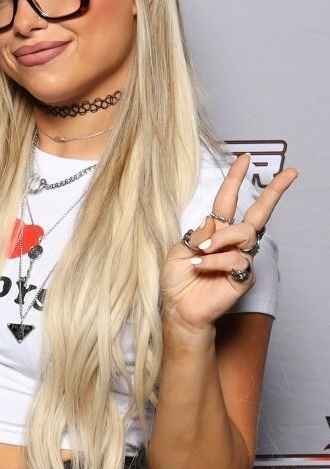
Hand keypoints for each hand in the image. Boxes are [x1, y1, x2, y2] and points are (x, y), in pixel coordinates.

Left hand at [160, 152, 297, 331]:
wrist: (179, 310)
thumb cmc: (177, 283)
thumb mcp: (179, 249)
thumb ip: (197, 232)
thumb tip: (214, 219)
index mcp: (215, 232)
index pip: (228, 200)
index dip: (235, 179)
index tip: (244, 158)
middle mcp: (231, 242)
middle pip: (258, 212)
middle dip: (274, 191)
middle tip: (290, 173)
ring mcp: (240, 258)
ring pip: (244, 233)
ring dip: (221, 240)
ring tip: (202, 252)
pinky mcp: (244, 276)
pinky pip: (236, 259)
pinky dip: (216, 260)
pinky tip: (203, 266)